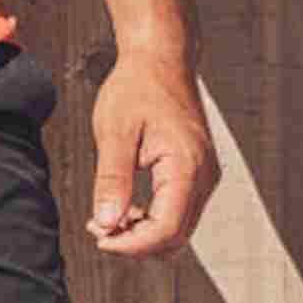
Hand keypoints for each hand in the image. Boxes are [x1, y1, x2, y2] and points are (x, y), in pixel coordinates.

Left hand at [84, 48, 219, 256]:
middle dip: (135, 242)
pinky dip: (153, 217)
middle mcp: (204, 177)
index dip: (132, 244)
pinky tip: (125, 206)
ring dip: (143, 232)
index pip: (166, 230)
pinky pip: (179, 210)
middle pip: (175, 237)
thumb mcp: (114, 130)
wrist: (160, 57)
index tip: (100, 237)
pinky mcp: (197, 173)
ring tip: (106, 217)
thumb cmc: (137, 86)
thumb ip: (111, 179)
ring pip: (178, 228)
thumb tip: (106, 222)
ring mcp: (205, 176)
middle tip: (98, 228)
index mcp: (187, 166)